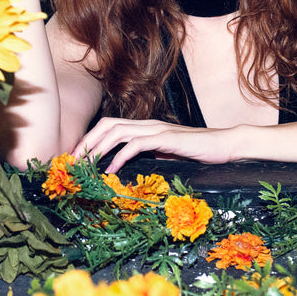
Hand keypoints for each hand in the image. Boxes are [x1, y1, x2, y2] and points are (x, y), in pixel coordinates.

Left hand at [72, 117, 238, 172]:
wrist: (224, 146)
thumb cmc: (197, 152)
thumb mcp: (167, 155)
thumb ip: (149, 156)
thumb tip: (127, 167)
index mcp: (145, 128)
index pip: (110, 126)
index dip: (90, 139)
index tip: (77, 158)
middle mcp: (147, 124)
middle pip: (106, 125)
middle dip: (86, 142)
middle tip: (72, 162)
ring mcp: (156, 130)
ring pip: (116, 131)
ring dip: (97, 148)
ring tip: (85, 165)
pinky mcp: (166, 138)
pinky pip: (136, 144)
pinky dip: (120, 156)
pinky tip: (111, 170)